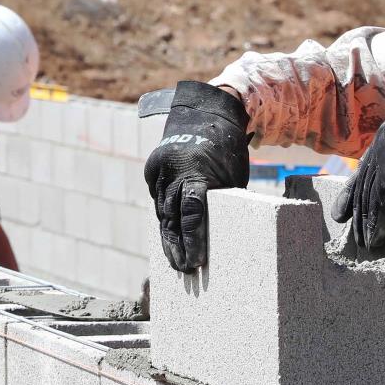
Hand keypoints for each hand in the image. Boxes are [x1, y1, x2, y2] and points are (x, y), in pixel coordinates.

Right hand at [143, 80, 250, 271]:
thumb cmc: (228, 150)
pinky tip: (170, 238)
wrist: (206, 113)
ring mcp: (159, 170)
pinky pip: (158, 200)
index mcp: (196, 173)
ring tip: (177, 262)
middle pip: (172, 219)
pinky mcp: (152, 170)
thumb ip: (224, 202)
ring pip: (162, 212)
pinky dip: (165, 218)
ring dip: (169, 237)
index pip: (192, 214)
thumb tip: (222, 236)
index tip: (196, 262)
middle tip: (184, 271)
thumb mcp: (233, 176)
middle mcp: (173, 173)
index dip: (193, 241)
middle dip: (177, 247)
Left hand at [340, 117, 384, 250]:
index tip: (342, 213)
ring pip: (369, 192)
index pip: (365, 169)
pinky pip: (379, 199)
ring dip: (366, 222)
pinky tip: (375, 239)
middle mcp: (383, 138)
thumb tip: (380, 191)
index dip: (352, 193)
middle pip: (364, 182)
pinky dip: (377, 222)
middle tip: (351, 234)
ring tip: (366, 244)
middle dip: (357, 211)